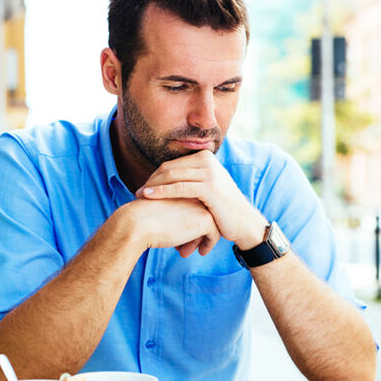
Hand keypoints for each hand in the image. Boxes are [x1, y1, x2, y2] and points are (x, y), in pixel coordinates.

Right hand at [124, 197, 220, 256]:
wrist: (137, 222)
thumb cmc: (141, 218)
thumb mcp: (159, 212)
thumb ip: (172, 215)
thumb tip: (180, 229)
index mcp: (182, 188)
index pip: (193, 207)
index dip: (188, 223)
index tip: (181, 238)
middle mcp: (194, 194)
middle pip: (202, 215)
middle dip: (195, 234)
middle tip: (186, 248)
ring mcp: (202, 205)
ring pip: (211, 224)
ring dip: (200, 240)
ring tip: (187, 251)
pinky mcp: (205, 219)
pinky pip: (214, 234)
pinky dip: (208, 245)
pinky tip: (201, 253)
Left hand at [135, 150, 266, 249]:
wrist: (244, 222)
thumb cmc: (222, 209)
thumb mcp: (207, 188)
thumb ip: (190, 180)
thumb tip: (166, 180)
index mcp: (205, 157)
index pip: (172, 164)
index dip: (155, 176)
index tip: (143, 188)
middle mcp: (207, 161)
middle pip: (169, 168)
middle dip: (151, 180)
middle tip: (137, 193)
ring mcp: (209, 172)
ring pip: (172, 175)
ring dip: (153, 185)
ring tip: (139, 196)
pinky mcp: (209, 187)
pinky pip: (179, 187)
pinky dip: (162, 191)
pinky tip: (148, 197)